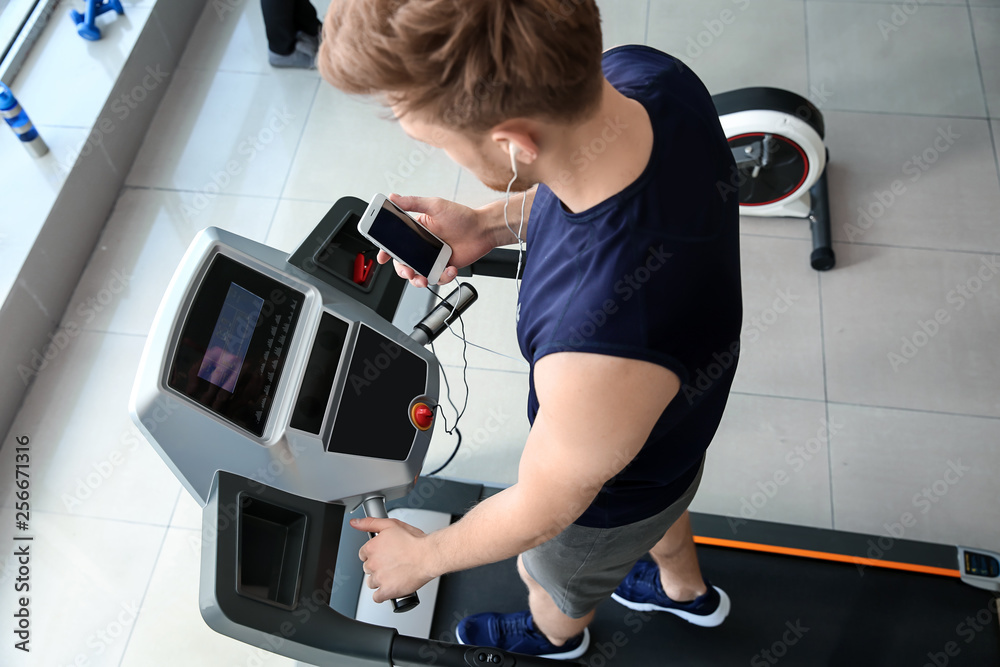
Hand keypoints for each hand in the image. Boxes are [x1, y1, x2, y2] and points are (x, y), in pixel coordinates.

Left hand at [351, 517, 435, 603]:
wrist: (429, 556)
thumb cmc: (415, 541)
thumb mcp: (392, 524)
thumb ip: (370, 523)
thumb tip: (355, 522)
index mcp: (372, 547)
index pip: (363, 554)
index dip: (373, 554)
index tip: (382, 555)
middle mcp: (373, 563)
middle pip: (367, 568)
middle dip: (377, 566)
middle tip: (391, 563)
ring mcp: (379, 578)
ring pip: (371, 582)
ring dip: (380, 580)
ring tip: (393, 574)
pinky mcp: (387, 591)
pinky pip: (377, 597)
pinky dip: (383, 594)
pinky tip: (391, 587)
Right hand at [380, 194, 496, 287]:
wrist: (483, 230)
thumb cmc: (462, 216)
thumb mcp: (435, 205)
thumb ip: (413, 203)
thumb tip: (393, 197)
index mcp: (417, 231)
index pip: (395, 242)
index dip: (386, 250)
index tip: (382, 257)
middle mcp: (423, 246)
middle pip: (404, 262)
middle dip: (402, 270)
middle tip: (407, 271)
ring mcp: (433, 258)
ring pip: (418, 274)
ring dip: (418, 280)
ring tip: (423, 279)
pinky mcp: (445, 268)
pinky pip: (438, 278)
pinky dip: (443, 277)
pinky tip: (450, 269)